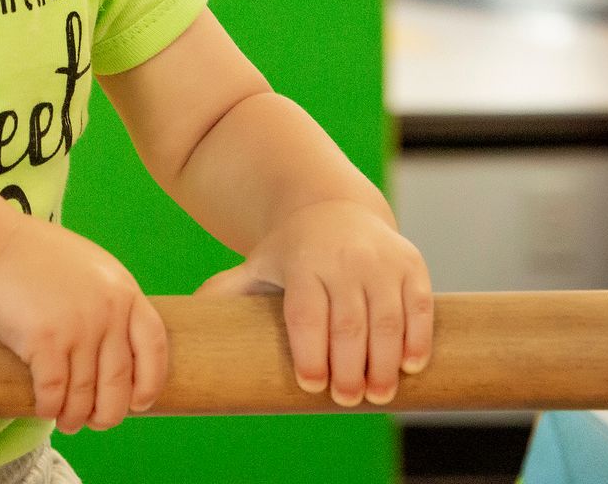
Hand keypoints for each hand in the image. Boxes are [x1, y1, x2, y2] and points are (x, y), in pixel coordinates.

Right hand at [0, 221, 166, 434]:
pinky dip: (51, 408)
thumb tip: (115, 345)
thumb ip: (108, 300)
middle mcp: (107, 312)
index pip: (154, 347)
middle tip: (98, 422)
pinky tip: (46, 410)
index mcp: (123, 291)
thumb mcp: (88, 267)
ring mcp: (77, 328)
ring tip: (69, 423)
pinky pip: (54, 392)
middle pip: (119, 380)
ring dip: (76, 416)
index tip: (139, 402)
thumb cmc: (31, 255)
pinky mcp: (44, 342)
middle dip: (109, 411)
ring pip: (85, 393)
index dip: (150, 381)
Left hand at [195, 198, 433, 406]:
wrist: (333, 209)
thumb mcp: (258, 264)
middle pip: (349, 322)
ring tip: (377, 396)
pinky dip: (417, 339)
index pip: (306, 313)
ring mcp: (380, 260)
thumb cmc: (291, 253)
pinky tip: (410, 368)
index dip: (311, 352)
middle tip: (346, 399)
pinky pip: (419, 307)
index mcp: (301, 262)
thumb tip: (188, 321)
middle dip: (350, 367)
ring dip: (385, 363)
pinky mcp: (411, 265)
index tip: (312, 386)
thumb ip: (230, 291)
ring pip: (387, 319)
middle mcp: (342, 259)